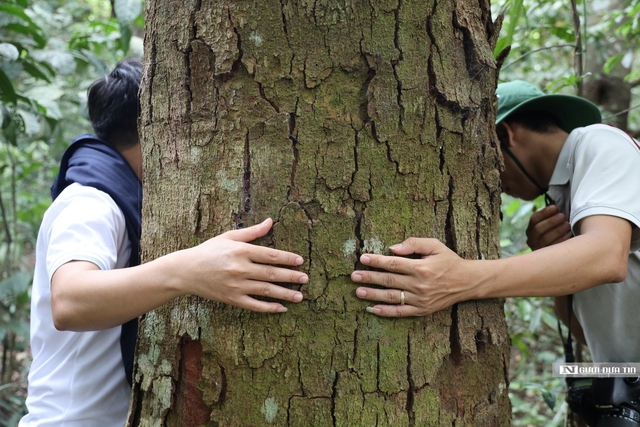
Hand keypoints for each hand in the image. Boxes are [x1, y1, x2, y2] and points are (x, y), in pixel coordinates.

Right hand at [176, 218, 306, 312]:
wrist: (186, 271)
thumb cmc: (209, 251)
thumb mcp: (229, 237)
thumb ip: (252, 232)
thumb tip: (271, 221)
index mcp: (241, 251)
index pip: (271, 255)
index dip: (288, 258)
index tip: (300, 261)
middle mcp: (240, 268)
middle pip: (272, 273)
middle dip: (291, 276)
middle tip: (306, 279)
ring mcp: (236, 285)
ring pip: (266, 290)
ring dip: (285, 294)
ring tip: (300, 296)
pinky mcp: (232, 299)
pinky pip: (254, 305)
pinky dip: (268, 308)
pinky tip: (281, 308)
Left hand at [350, 238, 472, 316]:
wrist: (467, 282)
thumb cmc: (448, 261)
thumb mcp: (435, 245)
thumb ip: (414, 243)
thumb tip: (392, 248)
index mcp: (421, 267)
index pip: (393, 264)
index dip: (376, 261)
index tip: (362, 258)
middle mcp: (419, 284)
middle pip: (389, 281)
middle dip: (369, 278)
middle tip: (353, 276)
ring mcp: (420, 299)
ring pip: (392, 297)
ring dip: (373, 295)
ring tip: (358, 291)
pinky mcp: (422, 310)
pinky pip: (401, 312)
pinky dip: (386, 312)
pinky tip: (373, 309)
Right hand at [526, 205, 570, 250]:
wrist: (559, 252)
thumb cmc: (557, 232)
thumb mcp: (552, 223)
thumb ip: (553, 215)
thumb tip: (557, 205)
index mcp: (531, 229)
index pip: (534, 219)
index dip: (544, 212)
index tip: (556, 207)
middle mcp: (531, 239)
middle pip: (538, 229)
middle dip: (551, 221)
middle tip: (563, 216)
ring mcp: (537, 248)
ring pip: (544, 239)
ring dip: (557, 230)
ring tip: (567, 225)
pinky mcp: (545, 257)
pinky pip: (552, 248)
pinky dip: (561, 240)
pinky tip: (569, 234)